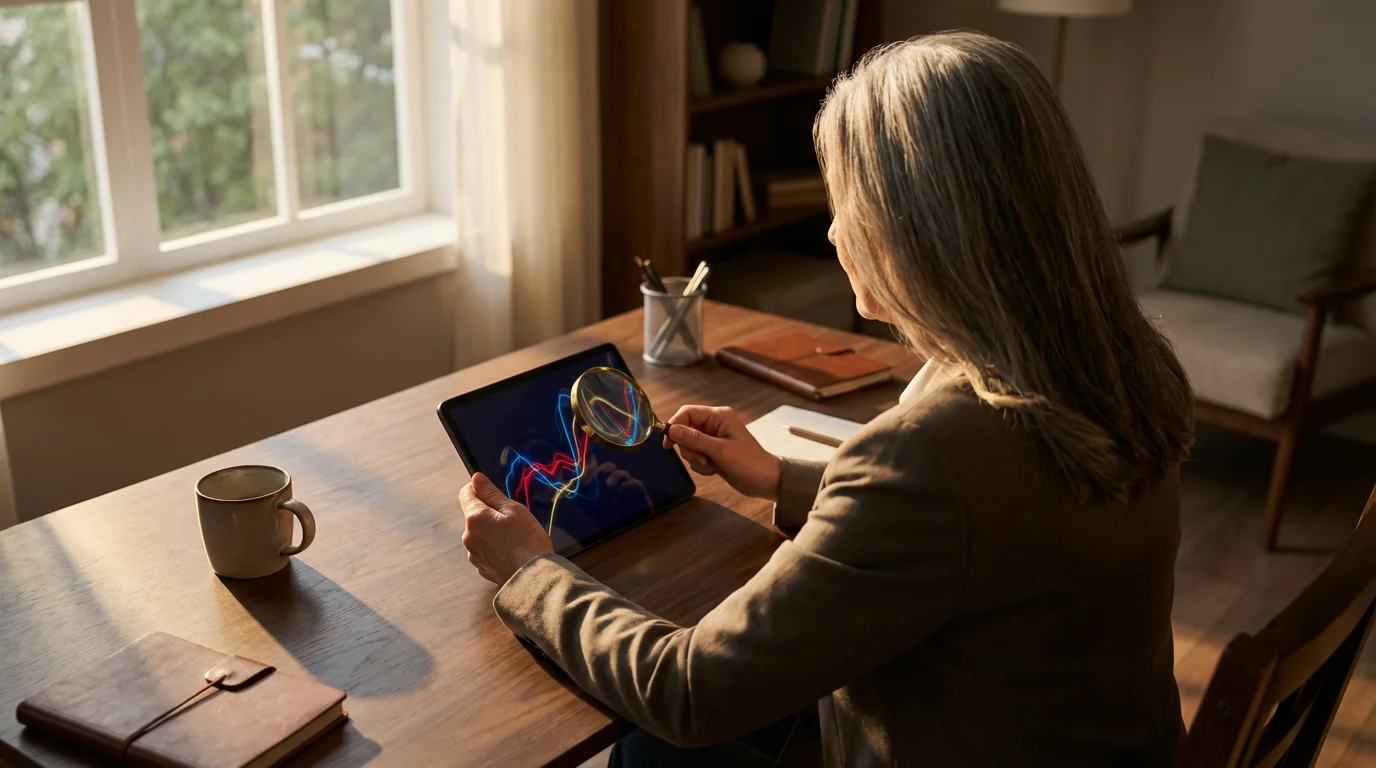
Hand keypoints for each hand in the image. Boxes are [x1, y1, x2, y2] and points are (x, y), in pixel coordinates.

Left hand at [459, 472, 553, 584]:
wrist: (532, 577)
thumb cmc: (527, 540)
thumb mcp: (513, 509)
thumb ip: (491, 493)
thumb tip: (476, 479)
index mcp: (475, 518)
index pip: (465, 493)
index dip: (480, 489)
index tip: (495, 494)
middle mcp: (468, 536)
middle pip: (473, 514)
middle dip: (489, 512)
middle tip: (512, 519)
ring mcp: (473, 554)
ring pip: (479, 533)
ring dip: (491, 531)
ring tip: (514, 538)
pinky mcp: (481, 567)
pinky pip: (484, 550)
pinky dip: (494, 547)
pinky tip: (511, 550)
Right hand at [662, 405, 781, 499]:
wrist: (765, 482)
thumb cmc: (748, 462)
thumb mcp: (720, 451)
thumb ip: (695, 440)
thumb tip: (671, 429)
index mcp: (719, 416)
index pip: (688, 413)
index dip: (675, 425)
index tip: (667, 443)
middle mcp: (714, 424)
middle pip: (685, 431)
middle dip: (690, 448)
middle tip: (703, 459)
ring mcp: (713, 439)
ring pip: (689, 446)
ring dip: (697, 459)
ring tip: (712, 466)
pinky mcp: (712, 453)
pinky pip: (696, 457)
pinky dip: (701, 466)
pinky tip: (714, 470)